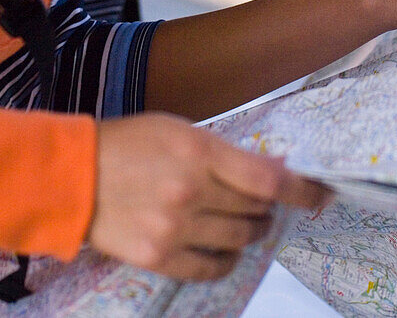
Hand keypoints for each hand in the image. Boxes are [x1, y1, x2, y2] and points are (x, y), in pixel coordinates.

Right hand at [89, 113, 329, 280]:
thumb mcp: (178, 129)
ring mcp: (175, 228)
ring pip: (238, 240)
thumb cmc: (129, 143)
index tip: (320, 194)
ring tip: (244, 223)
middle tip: (264, 204)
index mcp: (198, 151)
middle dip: (267, 209)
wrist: (75, 177)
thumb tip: (267, 172)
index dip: (301, 190)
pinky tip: (225, 250)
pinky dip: (226, 260)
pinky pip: (209, 267)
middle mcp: (191, 191)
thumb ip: (221, 151)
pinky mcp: (158, 257)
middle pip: (255, 212)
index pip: (267, 180)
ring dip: (250, 232)